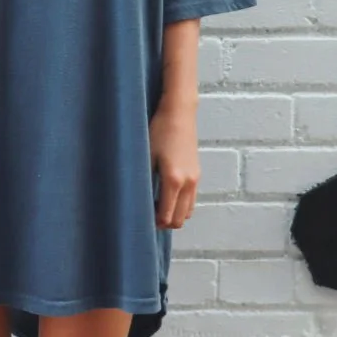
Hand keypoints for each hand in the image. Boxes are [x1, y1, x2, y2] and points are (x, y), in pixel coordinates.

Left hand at [149, 100, 199, 228]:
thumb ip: (145, 181)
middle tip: (149, 216)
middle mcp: (188, 183)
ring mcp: (195, 179)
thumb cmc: (159, 131)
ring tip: (158, 206)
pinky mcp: (197, 174)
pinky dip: (181, 204)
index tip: (142, 219)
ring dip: (175, 214)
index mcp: (173, 180)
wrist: (179, 113)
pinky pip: (191, 199)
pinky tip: (167, 195)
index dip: (154, 223)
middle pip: (180, 219)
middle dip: (165, 222)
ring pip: (188, 211)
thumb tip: (138, 202)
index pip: (167, 216)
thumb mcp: (146, 157)